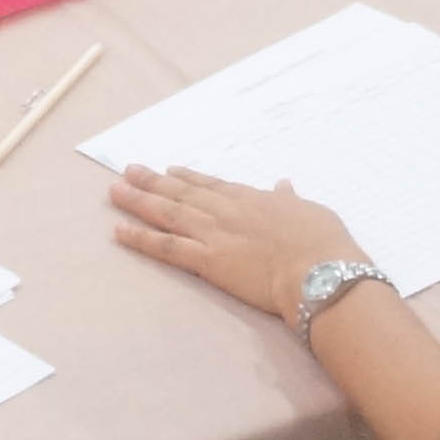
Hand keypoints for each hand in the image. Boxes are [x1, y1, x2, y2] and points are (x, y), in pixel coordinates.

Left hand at [108, 164, 361, 322]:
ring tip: (115, 191)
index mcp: (251, 199)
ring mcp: (214, 233)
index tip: (171, 170)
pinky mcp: (208, 260)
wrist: (320, 269)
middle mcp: (226, 210)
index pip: (212, 185)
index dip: (189, 177)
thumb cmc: (324, 243)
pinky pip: (167, 248)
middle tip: (129, 171)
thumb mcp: (311, 212)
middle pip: (182, 192)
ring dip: (139, 201)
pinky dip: (141, 239)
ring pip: (168, 213)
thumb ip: (290, 200)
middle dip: (153, 181)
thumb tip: (284, 185)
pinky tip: (119, 232)